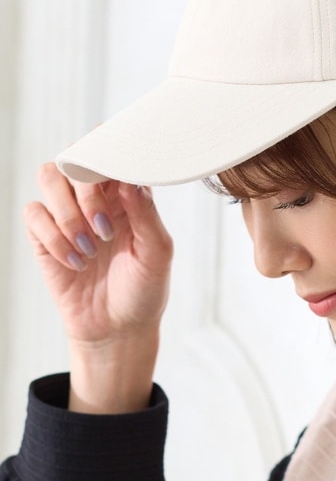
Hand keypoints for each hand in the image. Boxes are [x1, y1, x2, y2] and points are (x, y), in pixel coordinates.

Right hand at [24, 163, 173, 411]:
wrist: (119, 329)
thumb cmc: (144, 290)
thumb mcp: (157, 253)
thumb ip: (146, 214)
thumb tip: (129, 181)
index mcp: (128, 195)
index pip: (112, 153)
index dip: (107, 151)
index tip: (112, 172)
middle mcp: (97, 198)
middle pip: (75, 158)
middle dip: (87, 191)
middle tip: (105, 228)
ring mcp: (68, 215)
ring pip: (49, 176)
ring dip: (68, 212)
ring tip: (90, 247)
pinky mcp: (45, 237)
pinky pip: (34, 214)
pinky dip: (54, 237)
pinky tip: (76, 262)